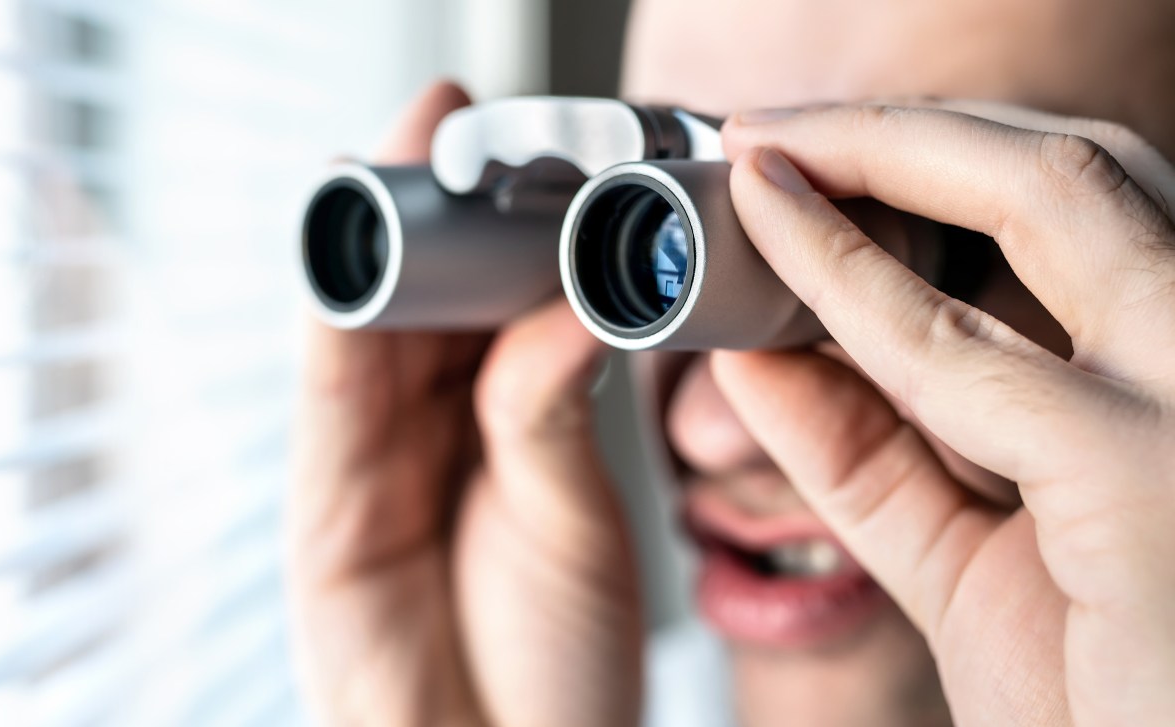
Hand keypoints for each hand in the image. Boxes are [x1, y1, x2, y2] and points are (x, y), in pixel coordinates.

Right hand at [287, 81, 642, 726]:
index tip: (520, 149)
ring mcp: (365, 473)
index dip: (493, 224)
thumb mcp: (571, 512)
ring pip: (358, 337)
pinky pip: (327, 412)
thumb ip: (551, 407)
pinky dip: (336, 336)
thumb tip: (572, 297)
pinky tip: (359, 272)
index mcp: (492, 424)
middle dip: (425, 210)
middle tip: (448, 121)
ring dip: (374, 248)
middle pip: (412, 302)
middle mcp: (423, 438)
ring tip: (399, 158)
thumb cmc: (556, 659)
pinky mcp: (323, 522)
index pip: (481, 303)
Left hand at [713, 102, 1174, 725]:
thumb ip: (866, 454)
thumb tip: (757, 355)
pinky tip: (773, 244)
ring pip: (1050, 197)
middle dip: (908, 133)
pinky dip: (847, 287)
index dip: (940, 168)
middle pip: (1079, 171)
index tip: (813, 165)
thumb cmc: (1105, 700)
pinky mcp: (1151, 474)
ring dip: (880, 153)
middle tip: (777, 130)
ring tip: (765, 147)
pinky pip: (959, 352)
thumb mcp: (965, 558)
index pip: (1081, 218)